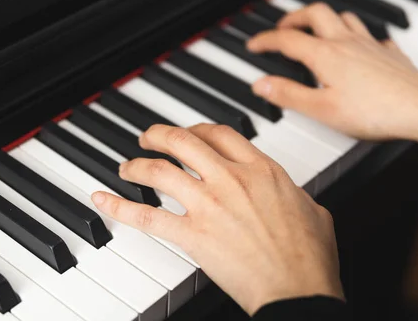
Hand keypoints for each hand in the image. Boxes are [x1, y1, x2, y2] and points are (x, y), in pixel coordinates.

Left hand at [91, 124, 343, 314]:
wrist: (299, 290)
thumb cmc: (310, 257)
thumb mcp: (314, 210)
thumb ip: (296, 194)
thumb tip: (293, 194)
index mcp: (262, 170)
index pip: (221, 134)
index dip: (198, 129)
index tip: (189, 133)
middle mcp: (232, 179)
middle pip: (185, 141)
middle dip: (160, 135)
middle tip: (148, 137)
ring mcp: (210, 205)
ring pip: (161, 171)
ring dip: (138, 165)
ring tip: (126, 166)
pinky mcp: (193, 236)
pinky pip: (147, 217)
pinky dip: (119, 207)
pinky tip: (103, 199)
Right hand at [247, 3, 417, 142]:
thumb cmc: (373, 112)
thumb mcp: (321, 109)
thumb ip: (289, 94)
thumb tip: (261, 84)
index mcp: (326, 55)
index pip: (287, 39)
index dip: (266, 40)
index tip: (254, 44)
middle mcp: (347, 42)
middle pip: (316, 13)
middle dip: (295, 17)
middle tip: (283, 27)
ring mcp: (370, 44)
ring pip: (345, 17)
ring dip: (326, 19)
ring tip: (317, 30)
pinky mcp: (389, 53)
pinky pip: (371, 35)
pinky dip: (358, 36)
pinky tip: (360, 47)